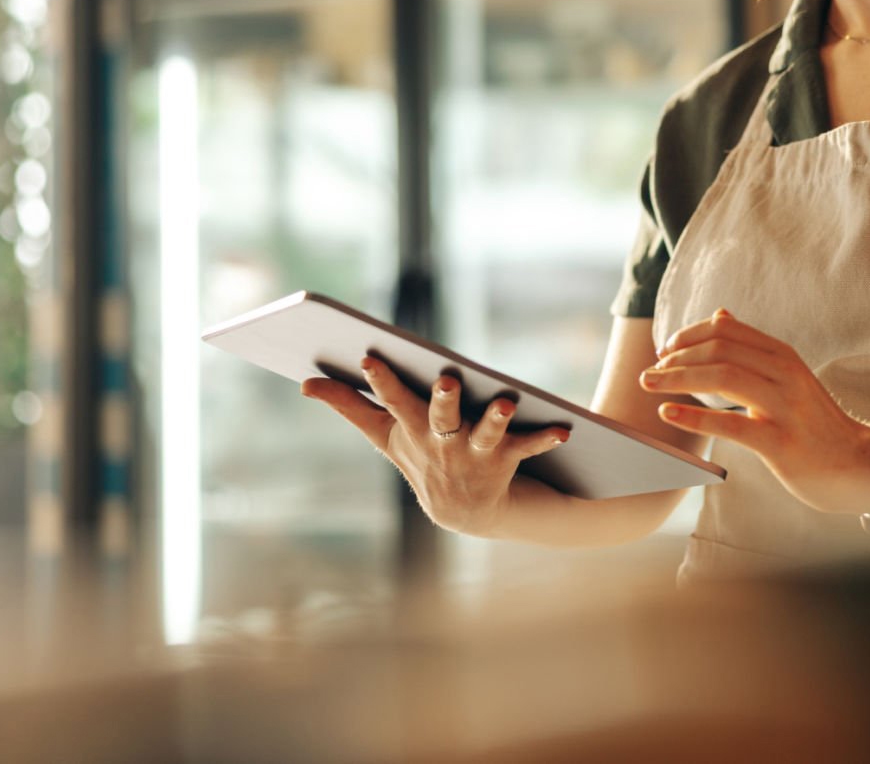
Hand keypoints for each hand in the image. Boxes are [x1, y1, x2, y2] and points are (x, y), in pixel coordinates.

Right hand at [300, 356, 570, 536]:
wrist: (465, 512)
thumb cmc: (422, 458)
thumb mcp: (385, 435)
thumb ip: (348, 405)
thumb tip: (304, 383)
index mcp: (411, 429)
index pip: (392, 401)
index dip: (382, 381)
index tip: (371, 357)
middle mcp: (441, 443)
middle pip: (439, 417)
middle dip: (442, 400)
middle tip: (447, 380)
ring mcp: (474, 454)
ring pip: (485, 434)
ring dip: (495, 419)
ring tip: (505, 402)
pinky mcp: (505, 461)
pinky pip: (527, 447)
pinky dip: (545, 438)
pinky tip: (564, 429)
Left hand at [640, 309, 869, 515]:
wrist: (856, 463)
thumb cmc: (813, 422)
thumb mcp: (788, 376)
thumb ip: (753, 348)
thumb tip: (720, 314)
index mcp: (783, 356)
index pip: (727, 330)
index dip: (689, 335)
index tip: (665, 350)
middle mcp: (785, 374)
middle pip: (720, 350)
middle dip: (676, 357)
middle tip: (649, 372)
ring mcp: (785, 407)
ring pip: (723, 378)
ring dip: (678, 378)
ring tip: (650, 385)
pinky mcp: (780, 442)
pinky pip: (731, 425)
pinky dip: (694, 417)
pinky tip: (668, 414)